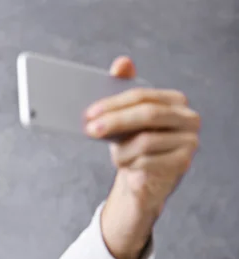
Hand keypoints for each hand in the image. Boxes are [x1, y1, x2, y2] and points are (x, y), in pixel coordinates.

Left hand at [84, 56, 200, 258]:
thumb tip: (122, 62)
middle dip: (115, 121)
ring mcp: (189, 141)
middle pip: (147, 114)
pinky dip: (131, 165)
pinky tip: (128, 168)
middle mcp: (188, 118)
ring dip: (122, 151)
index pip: (142, 96)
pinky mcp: (183, 163)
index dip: (113, 104)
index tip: (89, 114)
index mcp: (175, 100)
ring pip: (146, 141)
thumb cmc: (132, 143)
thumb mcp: (124, 118)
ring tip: (116, 157)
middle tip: (89, 130)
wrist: (144, 177)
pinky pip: (148, 163)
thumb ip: (122, 89)